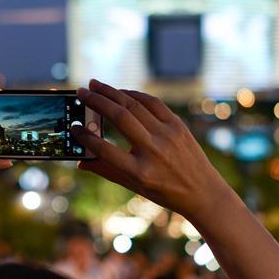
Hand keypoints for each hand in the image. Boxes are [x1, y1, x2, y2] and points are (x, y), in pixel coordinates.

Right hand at [72, 79, 234, 220]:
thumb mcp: (133, 186)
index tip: (74, 127)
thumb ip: (105, 170)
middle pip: (120, 118)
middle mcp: (154, 151)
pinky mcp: (178, 125)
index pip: (105, 150)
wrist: (203, 193)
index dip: (86, 137)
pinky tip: (120, 92)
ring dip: (112, 92)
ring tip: (94, 85)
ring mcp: (168, 135)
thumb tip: (79, 161)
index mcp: (140, 172)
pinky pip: (152, 103)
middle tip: (81, 92)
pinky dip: (134, 95)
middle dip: (97, 101)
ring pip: (134, 105)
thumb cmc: (164, 191)